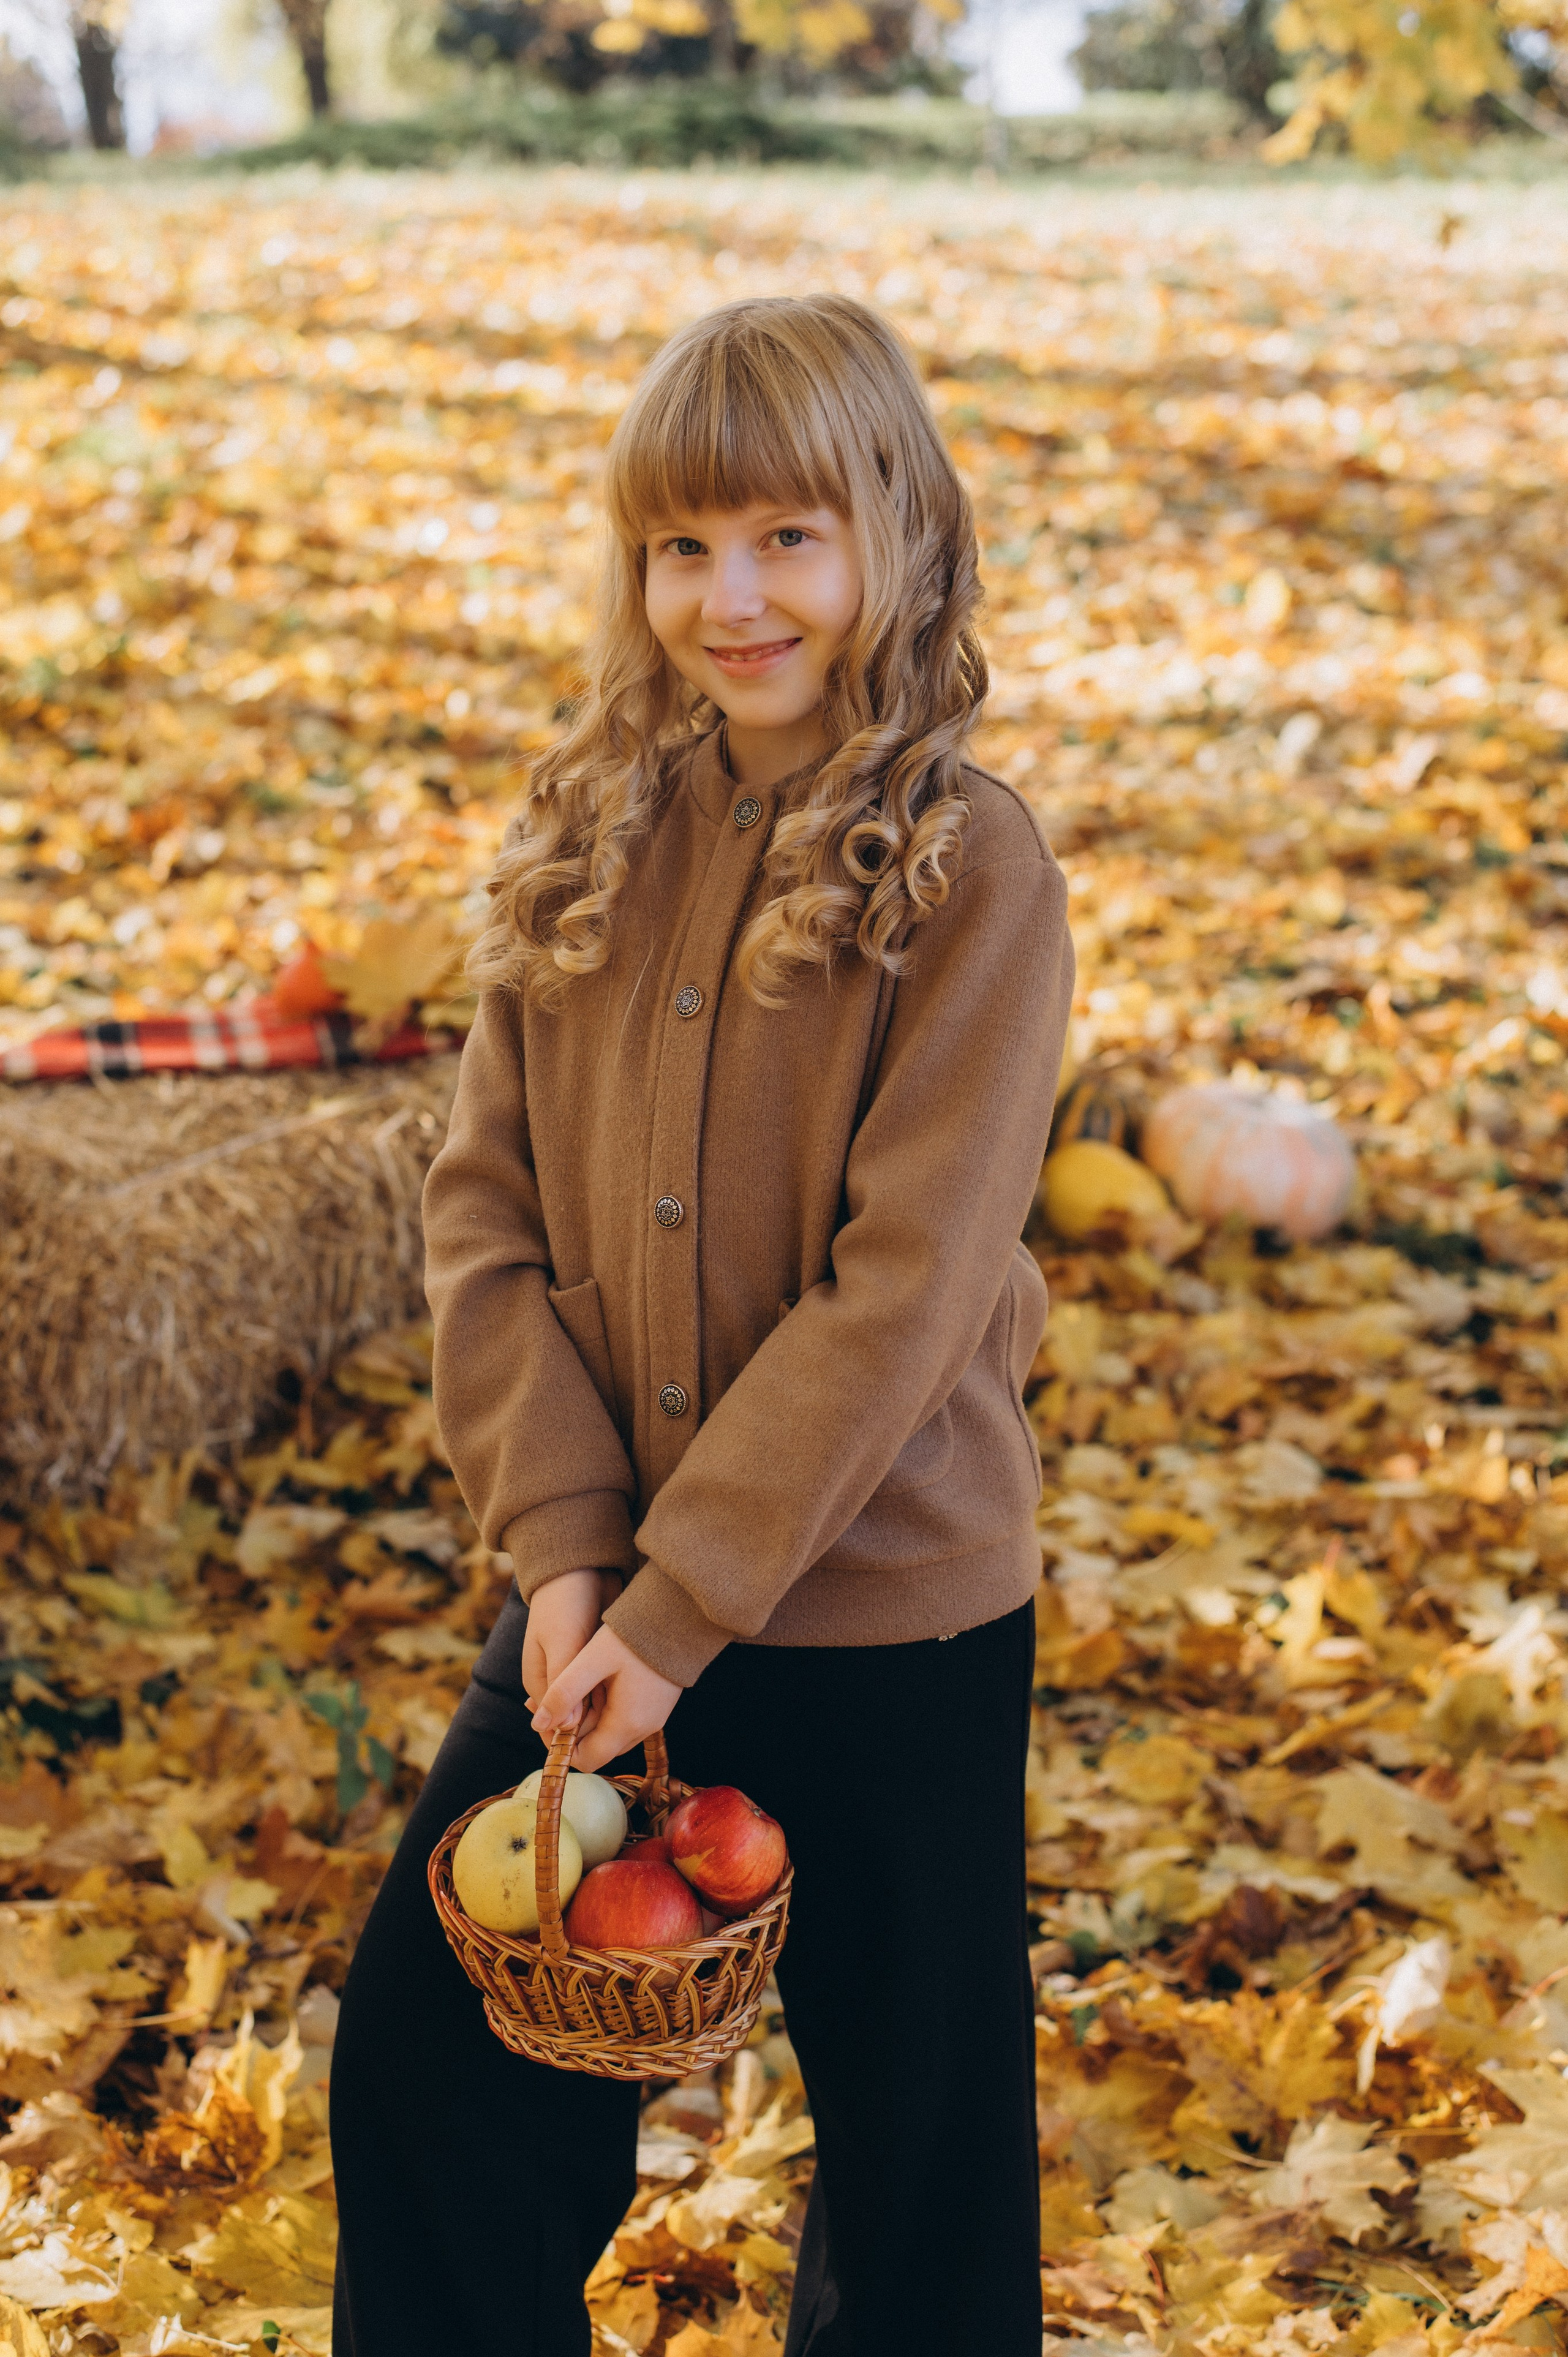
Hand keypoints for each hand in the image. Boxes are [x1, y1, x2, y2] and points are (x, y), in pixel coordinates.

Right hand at [521, 1570, 620, 1740]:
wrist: (581, 1568)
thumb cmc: (565, 1603)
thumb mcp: (564, 1643)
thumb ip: (566, 1686)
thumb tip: (566, 1728)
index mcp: (539, 1682)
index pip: (552, 1727)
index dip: (574, 1740)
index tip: (601, 1741)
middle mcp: (556, 1682)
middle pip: (575, 1721)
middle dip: (596, 1725)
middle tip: (621, 1722)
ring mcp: (576, 1673)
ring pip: (593, 1708)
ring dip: (608, 1710)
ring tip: (629, 1707)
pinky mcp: (595, 1663)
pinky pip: (606, 1689)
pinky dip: (616, 1693)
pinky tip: (632, 1693)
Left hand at [532, 1623, 680, 1773]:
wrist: (678, 1617)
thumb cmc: (634, 1637)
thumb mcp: (592, 1660)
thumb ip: (564, 1692)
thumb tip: (539, 1723)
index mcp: (626, 1724)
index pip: (586, 1760)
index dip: (560, 1746)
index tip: (546, 1719)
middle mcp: (643, 1729)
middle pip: (597, 1749)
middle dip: (571, 1730)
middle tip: (551, 1699)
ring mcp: (653, 1718)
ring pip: (609, 1734)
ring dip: (588, 1719)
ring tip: (571, 1688)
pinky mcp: (657, 1706)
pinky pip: (624, 1720)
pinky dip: (605, 1710)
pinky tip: (595, 1683)